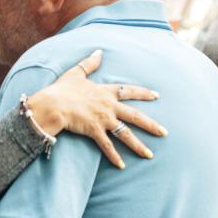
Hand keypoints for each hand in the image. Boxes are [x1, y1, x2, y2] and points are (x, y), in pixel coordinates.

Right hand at [26, 50, 166, 168]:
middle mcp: (108, 106)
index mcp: (105, 92)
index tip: (156, 96)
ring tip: (149, 155)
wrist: (53, 104)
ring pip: (125, 134)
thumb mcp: (76, 73)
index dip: (143, 93)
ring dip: (138, 145)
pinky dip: (114, 157)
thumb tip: (99, 52)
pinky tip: (122, 166)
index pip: (129, 91)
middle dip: (151, 125)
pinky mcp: (94, 131)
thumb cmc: (62, 89)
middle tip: (164, 132)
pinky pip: (107, 146)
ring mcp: (103, 119)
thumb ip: (89, 63)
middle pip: (134, 116)